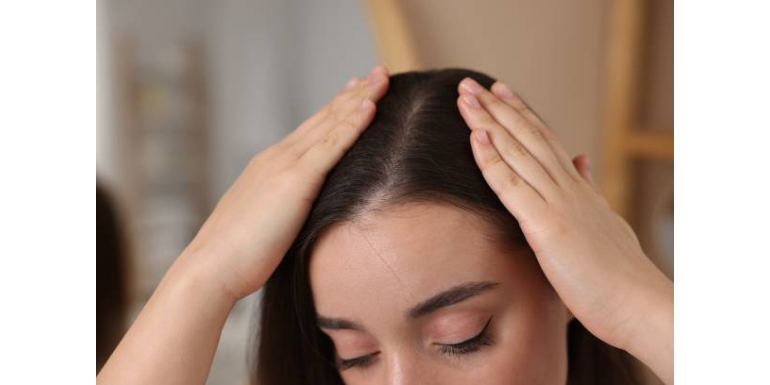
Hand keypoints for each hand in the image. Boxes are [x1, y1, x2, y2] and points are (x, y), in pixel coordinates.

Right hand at [182, 65, 389, 299]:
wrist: (213, 266)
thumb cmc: (238, 255)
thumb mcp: (268, 223)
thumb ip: (287, 210)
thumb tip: (303, 216)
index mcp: (271, 166)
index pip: (313, 130)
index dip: (338, 109)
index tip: (359, 92)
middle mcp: (278, 157)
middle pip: (325, 118)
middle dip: (355, 93)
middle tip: (380, 71)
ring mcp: (286, 165)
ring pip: (331, 123)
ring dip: (360, 98)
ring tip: (383, 77)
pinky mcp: (295, 180)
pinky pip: (331, 146)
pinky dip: (352, 125)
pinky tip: (371, 107)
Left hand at [456, 78, 672, 380]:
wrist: (640, 305)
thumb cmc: (619, 277)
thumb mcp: (605, 222)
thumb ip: (590, 190)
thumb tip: (582, 161)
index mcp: (579, 190)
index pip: (545, 141)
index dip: (520, 115)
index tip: (499, 92)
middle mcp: (569, 188)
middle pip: (528, 137)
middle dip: (497, 108)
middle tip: (471, 83)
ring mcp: (558, 204)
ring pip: (518, 152)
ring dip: (488, 121)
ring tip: (465, 95)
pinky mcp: (547, 226)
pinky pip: (511, 185)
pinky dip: (491, 159)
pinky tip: (475, 136)